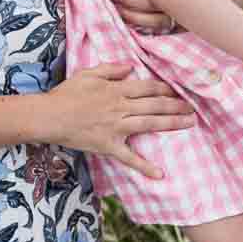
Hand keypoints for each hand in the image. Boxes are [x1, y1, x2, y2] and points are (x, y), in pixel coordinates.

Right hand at [42, 61, 194, 179]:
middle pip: (155, 104)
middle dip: (176, 105)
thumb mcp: (87, 73)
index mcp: (116, 89)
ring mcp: (116, 127)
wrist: (49, 116)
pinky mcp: (108, 145)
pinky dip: (144, 166)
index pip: (148, 87)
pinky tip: (160, 174)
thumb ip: (110, 69)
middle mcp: (120, 107)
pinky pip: (129, 157)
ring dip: (172, 123)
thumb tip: (129, 67)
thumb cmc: (66, 94)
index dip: (165, 88)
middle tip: (193, 107)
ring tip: (189, 123)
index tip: (177, 90)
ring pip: (150, 123)